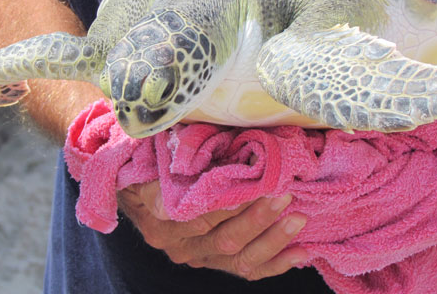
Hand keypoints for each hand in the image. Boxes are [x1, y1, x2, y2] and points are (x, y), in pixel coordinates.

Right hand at [118, 181, 308, 279]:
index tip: (254, 184)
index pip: (200, 217)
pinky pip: (248, 270)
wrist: (135, 188)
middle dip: (258, 219)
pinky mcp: (215, 262)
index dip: (230, 204)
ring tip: (298, 218)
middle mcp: (179, 246)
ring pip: (240, 258)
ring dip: (273, 240)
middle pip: (224, 240)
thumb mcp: (143, 166)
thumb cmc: (145, 168)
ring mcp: (199, 257)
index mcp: (161, 222)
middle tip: (283, 195)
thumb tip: (178, 173)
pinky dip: (276, 263)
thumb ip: (160, 173)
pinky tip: (301, 251)